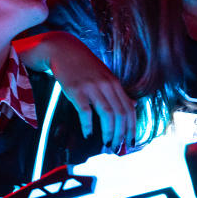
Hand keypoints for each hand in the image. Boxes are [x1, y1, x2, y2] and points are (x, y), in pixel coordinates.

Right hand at [45, 35, 136, 150]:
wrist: (63, 50)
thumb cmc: (83, 65)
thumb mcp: (105, 76)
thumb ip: (118, 92)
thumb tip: (133, 106)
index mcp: (114, 83)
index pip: (129, 109)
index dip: (131, 128)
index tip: (130, 141)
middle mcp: (106, 85)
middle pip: (120, 114)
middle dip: (120, 134)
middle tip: (116, 146)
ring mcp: (92, 87)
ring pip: (107, 114)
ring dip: (108, 132)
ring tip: (105, 143)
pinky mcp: (77, 90)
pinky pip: (86, 112)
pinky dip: (88, 125)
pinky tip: (87, 134)